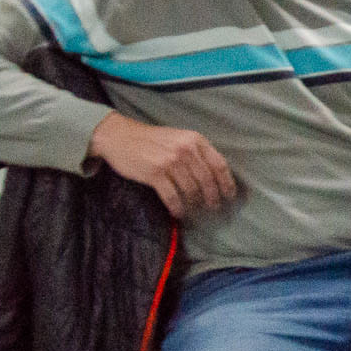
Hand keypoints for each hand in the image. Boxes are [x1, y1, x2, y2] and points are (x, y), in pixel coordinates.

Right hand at [89, 111, 235, 218]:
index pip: (219, 165)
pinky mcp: (154, 174)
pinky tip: (179, 213)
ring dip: (195, 204)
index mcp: (196, 140)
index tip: (229, 195)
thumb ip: (197, 151)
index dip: (227, 183)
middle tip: (214, 207)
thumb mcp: (179, 138)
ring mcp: (170, 161)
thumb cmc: (152, 140)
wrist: (120, 136)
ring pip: (191, 190)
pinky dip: (177, 207)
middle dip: (213, 197)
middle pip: (207, 180)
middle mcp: (186, 150)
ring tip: (196, 211)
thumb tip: (215, 175)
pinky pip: (172, 196)